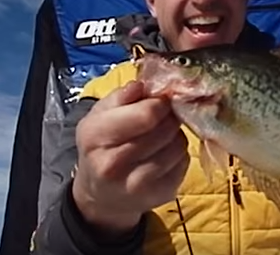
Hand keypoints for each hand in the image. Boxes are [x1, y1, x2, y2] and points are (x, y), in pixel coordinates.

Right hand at [72, 80, 189, 233]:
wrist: (102, 194)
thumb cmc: (102, 146)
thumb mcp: (100, 116)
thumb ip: (121, 96)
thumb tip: (142, 85)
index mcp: (95, 136)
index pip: (146, 114)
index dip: (159, 103)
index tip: (158, 101)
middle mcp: (113, 164)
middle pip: (165, 129)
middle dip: (168, 117)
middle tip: (162, 117)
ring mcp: (137, 184)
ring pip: (178, 145)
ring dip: (175, 135)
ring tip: (162, 135)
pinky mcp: (160, 194)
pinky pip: (184, 162)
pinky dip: (179, 153)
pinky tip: (165, 153)